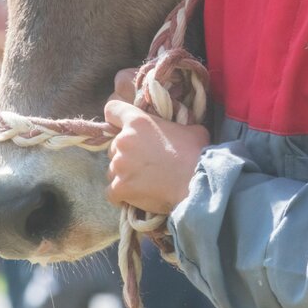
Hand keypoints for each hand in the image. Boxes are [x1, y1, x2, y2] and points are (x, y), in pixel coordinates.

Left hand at [104, 98, 209, 213]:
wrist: (195, 183)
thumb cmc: (196, 154)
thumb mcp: (190, 129)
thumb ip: (177, 125)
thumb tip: (181, 130)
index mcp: (137, 121)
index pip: (112, 110)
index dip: (116, 119)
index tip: (122, 128)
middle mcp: (123, 141)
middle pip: (114, 146)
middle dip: (126, 154)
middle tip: (145, 163)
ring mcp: (119, 165)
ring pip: (113, 170)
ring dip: (124, 175)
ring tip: (143, 182)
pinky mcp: (119, 187)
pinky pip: (112, 192)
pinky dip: (121, 195)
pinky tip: (134, 197)